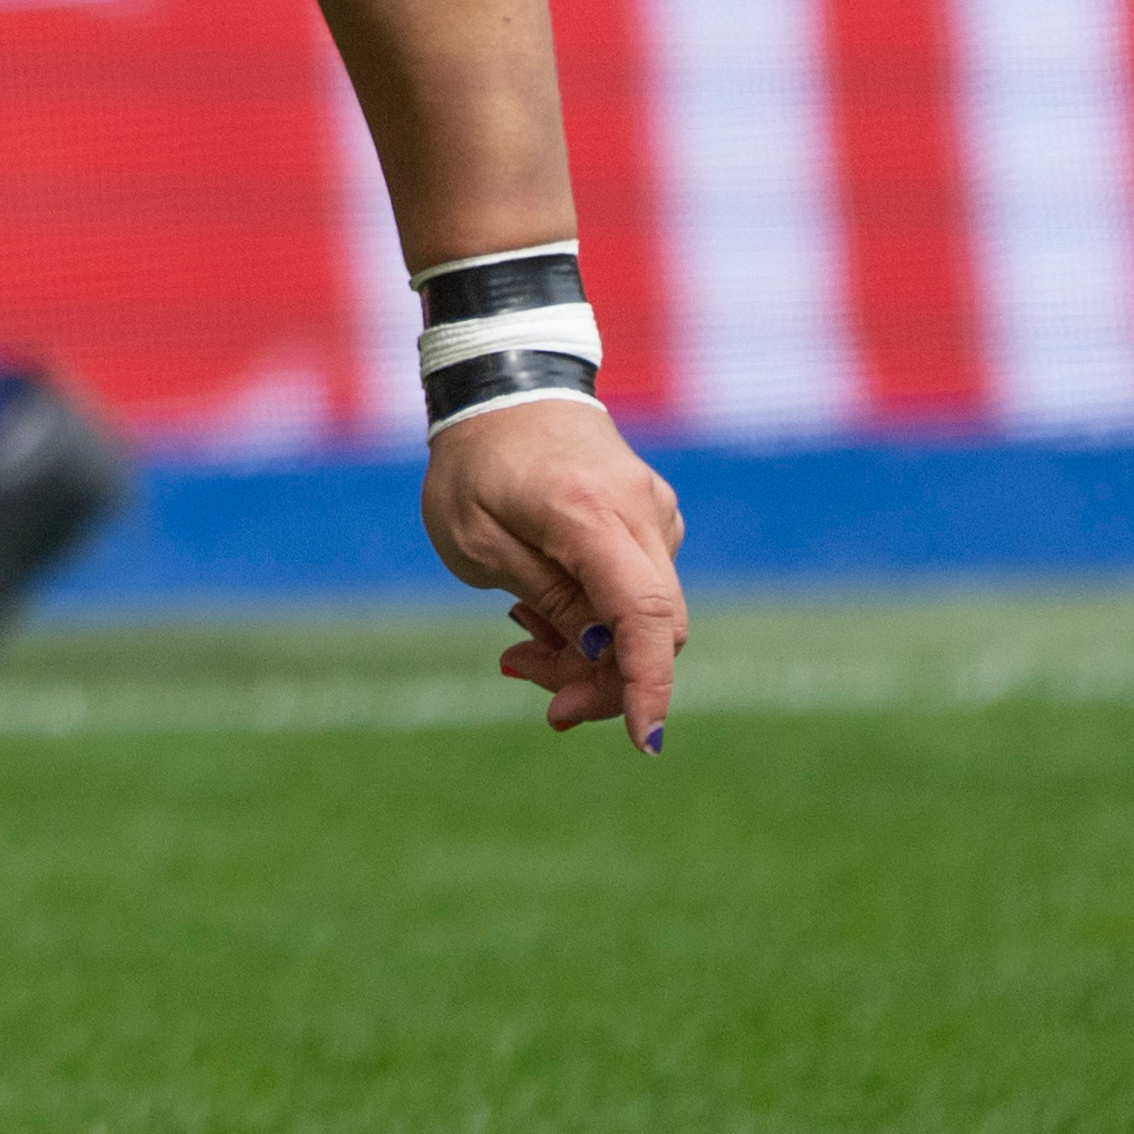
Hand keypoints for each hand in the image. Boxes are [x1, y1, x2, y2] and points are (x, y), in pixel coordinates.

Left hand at [428, 393, 688, 748]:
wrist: (506, 390)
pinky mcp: (656, 520)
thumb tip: (603, 658)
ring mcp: (657, 514)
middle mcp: (643, 513)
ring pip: (645, 617)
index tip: (644, 743)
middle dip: (599, 678)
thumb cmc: (476, 466)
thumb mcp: (480, 545)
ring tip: (518, 643)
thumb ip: (547, 600)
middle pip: (653, 630)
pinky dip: (598, 618)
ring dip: (587, 650)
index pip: (644, 614)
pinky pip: (638, 592)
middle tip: (528, 683)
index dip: (648, 685)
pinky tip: (543, 608)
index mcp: (592, 515)